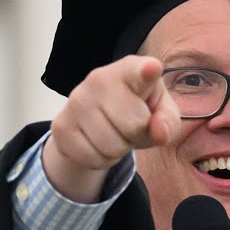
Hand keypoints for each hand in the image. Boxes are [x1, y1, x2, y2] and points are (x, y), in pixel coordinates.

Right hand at [42, 56, 180, 202]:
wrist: (96, 121)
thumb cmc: (139, 111)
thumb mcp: (162, 114)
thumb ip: (167, 122)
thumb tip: (159, 132)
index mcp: (131, 70)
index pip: (139, 71)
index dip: (147, 71)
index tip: (152, 69)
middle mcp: (99, 79)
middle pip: (133, 125)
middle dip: (137, 135)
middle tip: (131, 127)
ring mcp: (76, 101)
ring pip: (111, 146)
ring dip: (119, 150)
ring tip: (115, 134)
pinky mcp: (61, 125)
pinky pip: (92, 158)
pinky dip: (101, 159)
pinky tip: (98, 143)